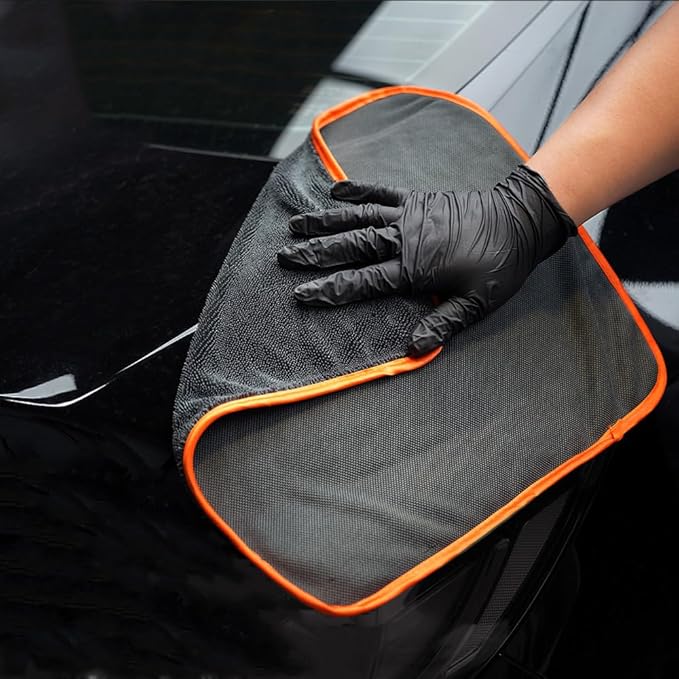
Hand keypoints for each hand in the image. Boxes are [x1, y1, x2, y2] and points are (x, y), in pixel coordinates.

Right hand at [278, 165, 575, 355]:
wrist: (519, 221)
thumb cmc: (500, 267)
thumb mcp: (477, 304)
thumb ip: (443, 323)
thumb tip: (413, 348)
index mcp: (414, 269)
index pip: (362, 282)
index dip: (329, 289)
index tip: (301, 294)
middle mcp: (404, 240)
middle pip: (350, 246)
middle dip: (315, 253)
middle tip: (284, 255)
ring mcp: (409, 216)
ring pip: (358, 218)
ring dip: (325, 221)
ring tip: (295, 224)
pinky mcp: (417, 200)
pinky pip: (381, 193)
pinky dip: (358, 190)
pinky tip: (335, 190)